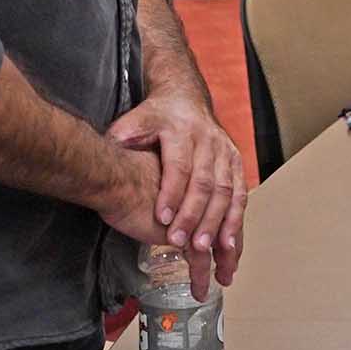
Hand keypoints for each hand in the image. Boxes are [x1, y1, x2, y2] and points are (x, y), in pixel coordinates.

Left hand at [107, 93, 249, 296]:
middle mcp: (209, 142)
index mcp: (182, 132)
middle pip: (206, 183)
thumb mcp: (134, 120)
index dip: (172, 193)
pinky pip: (240, 194)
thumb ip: (122, 137)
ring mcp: (226, 153)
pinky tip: (230, 245)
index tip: (162, 220)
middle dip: (195, 215)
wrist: (186, 99)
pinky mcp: (236, 163)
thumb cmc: (156, 117)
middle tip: (184, 243)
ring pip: (227, 191)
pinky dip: (236, 221)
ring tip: (211, 250)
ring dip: (220, 223)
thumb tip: (110, 149)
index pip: (179, 166)